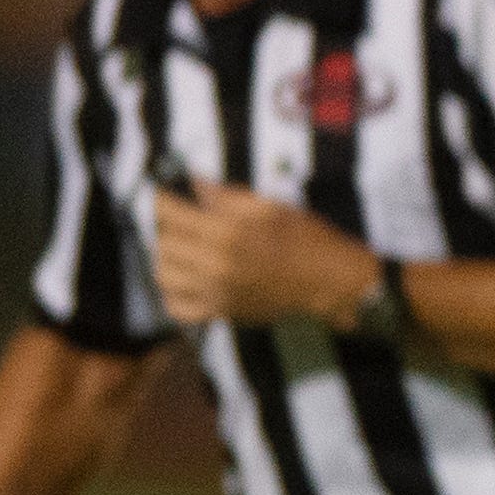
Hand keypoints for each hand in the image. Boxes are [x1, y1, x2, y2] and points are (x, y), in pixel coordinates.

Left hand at [153, 178, 376, 328]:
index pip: (171, 213)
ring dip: (167, 256)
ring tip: (183, 246)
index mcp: (228, 232)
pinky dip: (173, 293)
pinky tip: (187, 278)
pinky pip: (177, 307)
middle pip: (163, 242)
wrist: (331, 282)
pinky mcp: (221, 311)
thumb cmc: (307, 240)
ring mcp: (216, 291)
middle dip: (167, 225)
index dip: (164, 198)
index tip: (166, 192)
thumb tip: (194, 183)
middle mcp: (216, 264)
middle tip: (180, 217)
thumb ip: (226, 196)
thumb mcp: (270, 207)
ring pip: (163, 274)